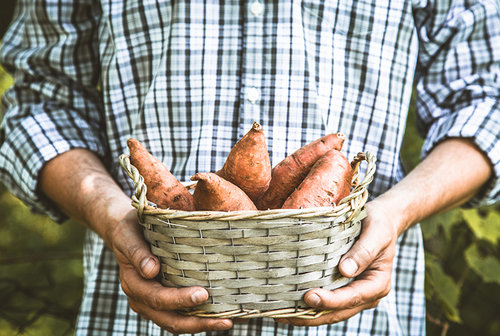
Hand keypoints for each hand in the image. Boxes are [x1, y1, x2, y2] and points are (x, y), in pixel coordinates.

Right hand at [108, 209, 232, 333]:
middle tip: (224, 320)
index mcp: (134, 284)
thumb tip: (151, 270)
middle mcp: (141, 299)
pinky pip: (180, 315)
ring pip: (176, 322)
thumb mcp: (129, 236)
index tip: (203, 295)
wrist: (124, 233)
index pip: (157, 298)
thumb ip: (138, 253)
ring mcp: (151, 303)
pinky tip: (218, 315)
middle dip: (197, 322)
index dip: (179, 299)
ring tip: (226, 322)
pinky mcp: (163, 301)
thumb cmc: (129, 231)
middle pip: (169, 319)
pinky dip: (198, 318)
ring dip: (201, 325)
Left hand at [276, 199, 397, 325]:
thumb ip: (364, 251)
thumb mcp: (377, 233)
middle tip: (287, 313)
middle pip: (339, 312)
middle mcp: (367, 294)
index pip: (353, 298)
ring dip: (308, 315)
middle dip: (313, 315)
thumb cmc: (380, 224)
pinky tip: (290, 305)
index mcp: (378, 283)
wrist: (382, 221)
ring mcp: (354, 294)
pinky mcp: (343, 288)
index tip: (310, 297)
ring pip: (331, 312)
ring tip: (283, 315)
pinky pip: (327, 302)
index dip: (331, 301)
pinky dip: (310, 306)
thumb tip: (345, 270)